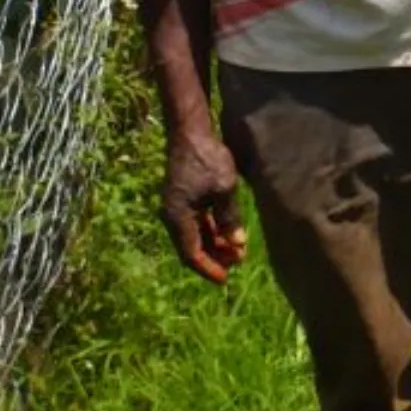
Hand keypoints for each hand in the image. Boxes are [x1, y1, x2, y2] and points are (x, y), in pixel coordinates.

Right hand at [161, 128, 247, 283]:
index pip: (191, 254)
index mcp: (177, 217)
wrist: (191, 131)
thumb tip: (236, 244)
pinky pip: (197, 222)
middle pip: (192, 247)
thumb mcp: (224, 189)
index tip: (226, 278)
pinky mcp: (184, 198)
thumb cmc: (207, 158)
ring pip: (195, 235)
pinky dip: (212, 230)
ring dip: (215, 244)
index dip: (209, 268)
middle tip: (238, 263)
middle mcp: (173, 215)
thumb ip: (229, 218)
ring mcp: (177, 207)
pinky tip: (229, 234)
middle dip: (215, 258)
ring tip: (238, 251)